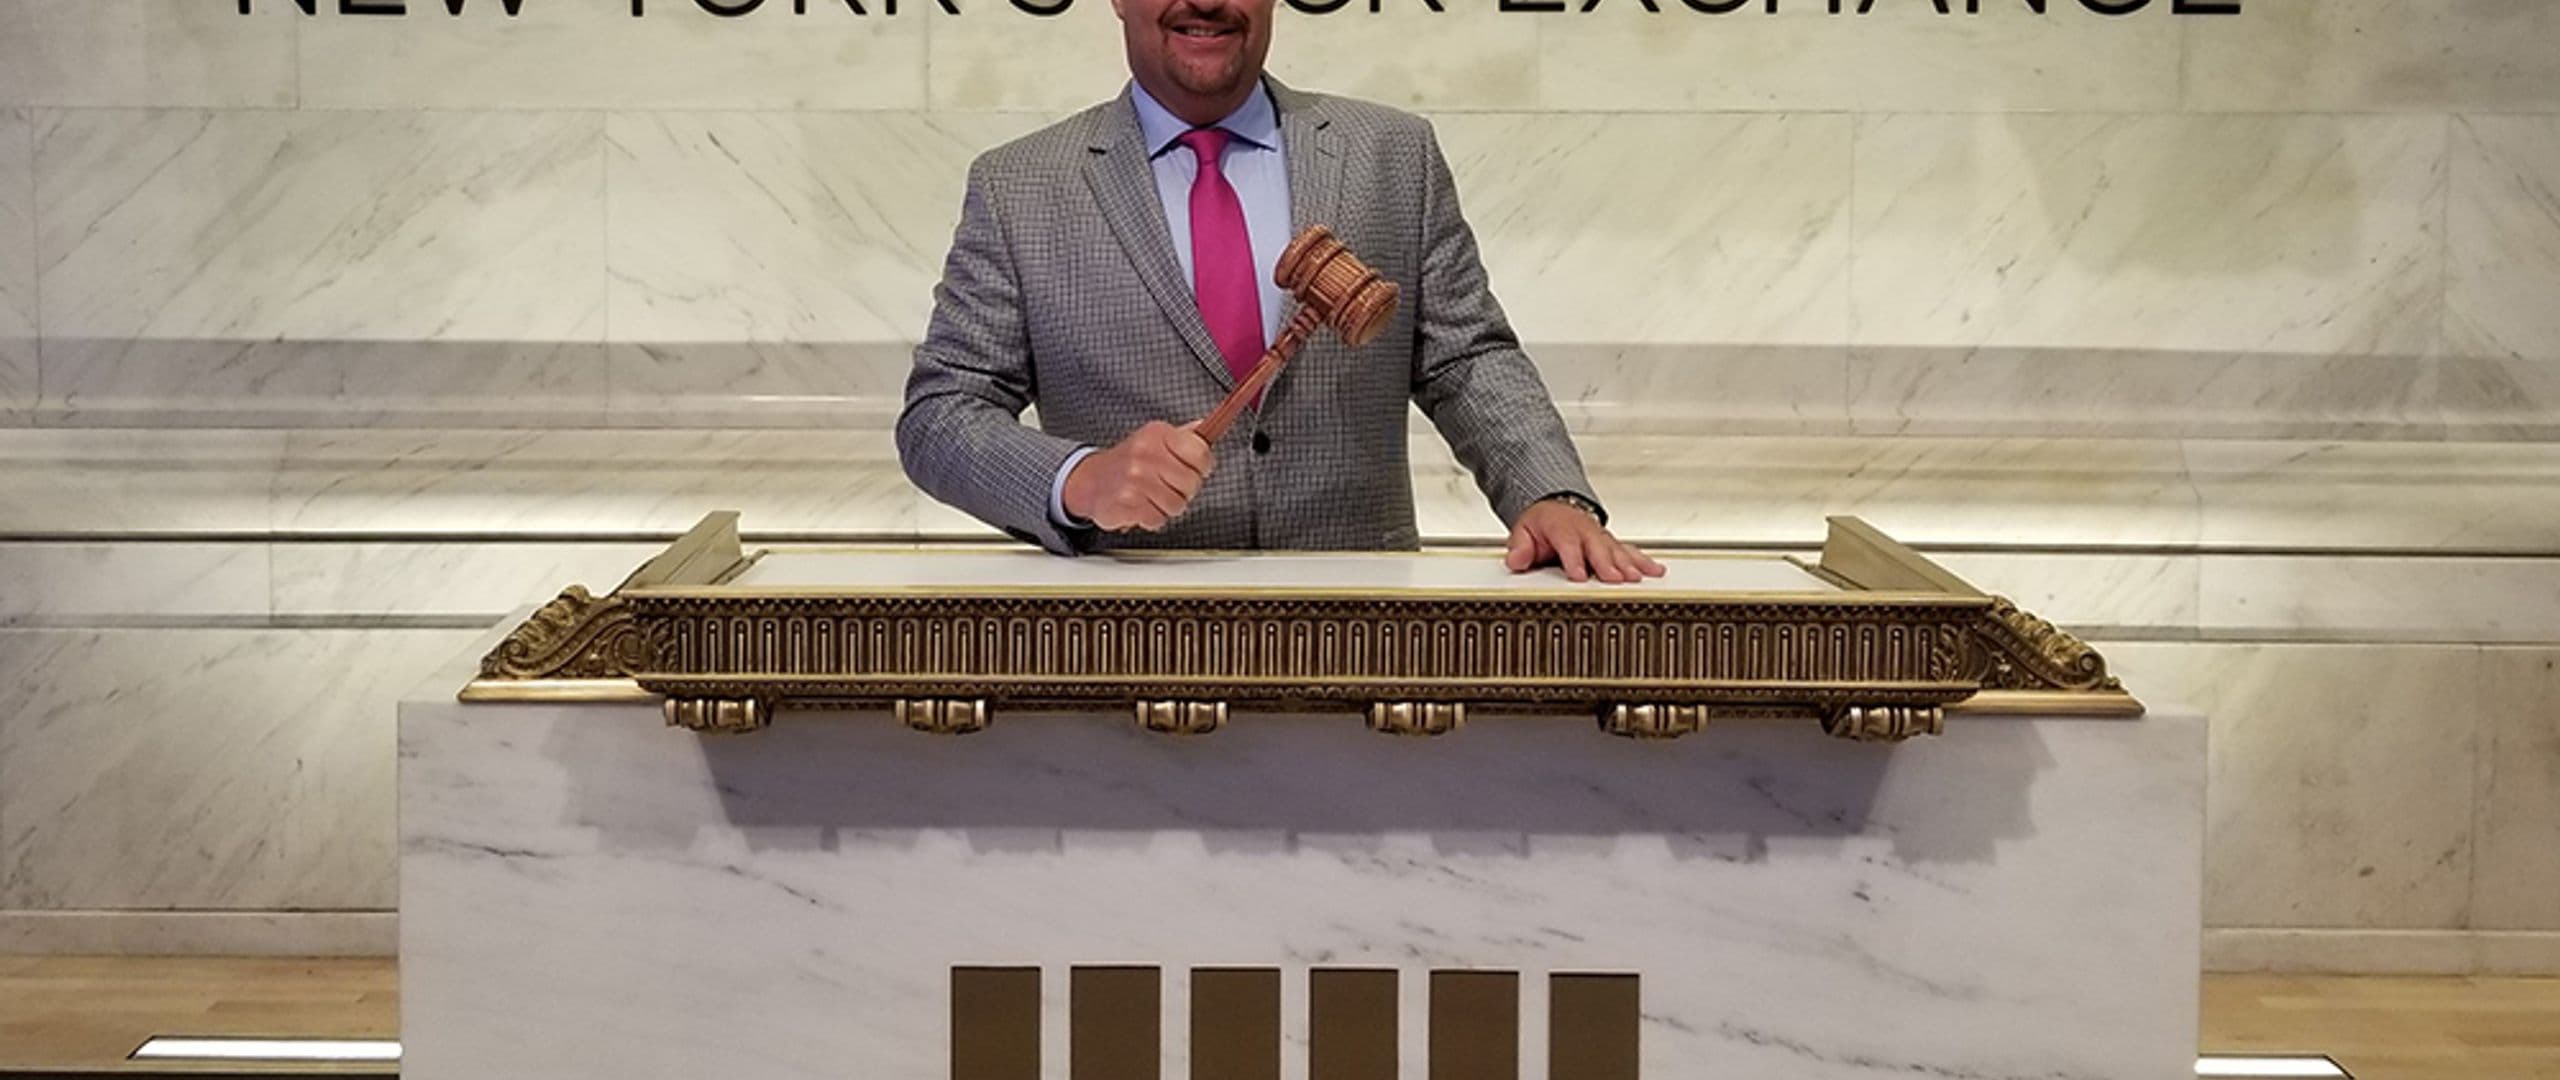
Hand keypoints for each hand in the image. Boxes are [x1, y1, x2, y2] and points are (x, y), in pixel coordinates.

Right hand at [1062, 420, 1215, 531]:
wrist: (1090, 480)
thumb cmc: (1128, 462)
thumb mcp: (1154, 439)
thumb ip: (1183, 436)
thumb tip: (1206, 427)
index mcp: (1157, 434)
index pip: (1200, 453)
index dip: (1202, 466)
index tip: (1195, 469)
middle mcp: (1146, 454)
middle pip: (1192, 483)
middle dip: (1185, 490)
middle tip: (1168, 485)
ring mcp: (1135, 479)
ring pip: (1177, 504)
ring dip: (1167, 506)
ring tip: (1152, 496)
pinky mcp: (1126, 503)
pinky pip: (1158, 519)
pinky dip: (1151, 518)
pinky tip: (1141, 506)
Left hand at [1504, 500, 1666, 583]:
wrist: (1555, 507)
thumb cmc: (1542, 523)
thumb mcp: (1523, 531)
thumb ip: (1520, 547)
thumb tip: (1516, 559)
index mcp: (1562, 527)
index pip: (1568, 544)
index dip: (1574, 560)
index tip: (1579, 575)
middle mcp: (1585, 531)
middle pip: (1598, 548)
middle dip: (1607, 563)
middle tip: (1616, 578)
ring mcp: (1601, 537)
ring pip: (1618, 549)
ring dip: (1629, 564)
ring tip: (1638, 577)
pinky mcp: (1612, 543)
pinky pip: (1630, 551)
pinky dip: (1644, 561)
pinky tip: (1655, 570)